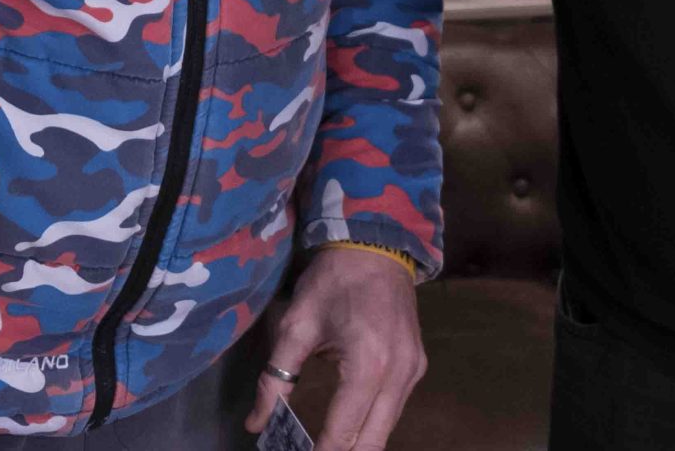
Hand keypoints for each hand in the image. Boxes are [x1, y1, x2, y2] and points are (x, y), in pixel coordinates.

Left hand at [245, 247, 424, 450]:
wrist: (376, 244)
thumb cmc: (332, 281)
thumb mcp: (296, 325)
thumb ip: (275, 378)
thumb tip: (257, 425)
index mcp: (368, 365)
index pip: (343, 433)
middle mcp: (399, 375)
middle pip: (372, 444)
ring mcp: (413, 372)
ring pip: (386, 431)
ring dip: (357, 444)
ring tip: (325, 447)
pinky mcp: (417, 366)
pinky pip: (393, 410)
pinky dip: (371, 425)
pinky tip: (347, 426)